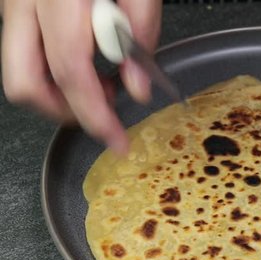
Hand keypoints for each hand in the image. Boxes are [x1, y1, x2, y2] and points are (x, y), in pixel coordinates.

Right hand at [2, 0, 161, 154]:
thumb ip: (142, 31)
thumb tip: (138, 86)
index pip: (70, 73)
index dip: (96, 115)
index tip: (117, 140)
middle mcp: (24, 2)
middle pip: (26, 83)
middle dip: (65, 113)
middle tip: (103, 116)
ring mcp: (14, 4)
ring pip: (19, 72)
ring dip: (59, 94)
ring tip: (103, 84)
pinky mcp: (18, 6)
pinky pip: (24, 52)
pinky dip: (52, 71)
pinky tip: (88, 63)